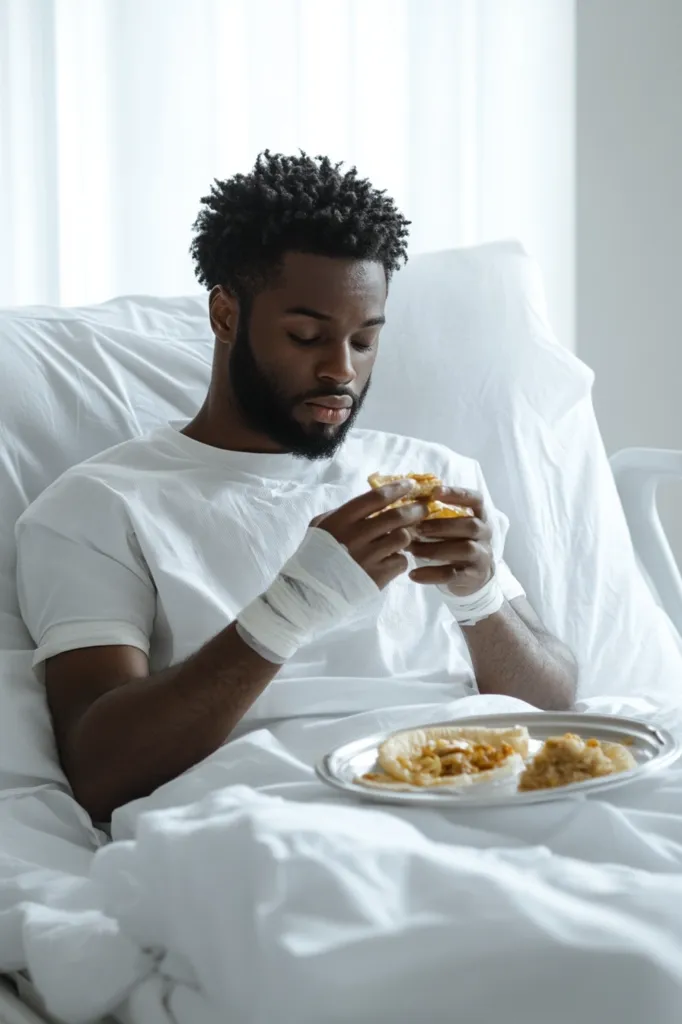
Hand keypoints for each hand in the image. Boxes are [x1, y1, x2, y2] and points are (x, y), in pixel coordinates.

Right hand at [312, 482, 428, 588]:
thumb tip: (367, 503)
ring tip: (405, 537)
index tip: (410, 484)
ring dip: (407, 536)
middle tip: (423, 509)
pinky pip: (400, 561)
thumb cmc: (314, 557)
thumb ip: (341, 513)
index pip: (376, 498)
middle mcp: (357, 535)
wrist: (310, 593)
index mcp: (342, 520)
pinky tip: (392, 560)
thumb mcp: (320, 527)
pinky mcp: (378, 576)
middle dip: (414, 510)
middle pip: (396, 516)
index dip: (397, 488)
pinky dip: (399, 559)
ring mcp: (369, 557)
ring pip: (402, 538)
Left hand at [407, 487, 493, 595]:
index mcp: (480, 516)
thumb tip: (406, 502)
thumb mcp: (452, 526)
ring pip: (464, 549)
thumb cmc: (456, 542)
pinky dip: (431, 574)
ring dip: (435, 549)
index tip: (434, 492)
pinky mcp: (473, 576)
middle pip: (471, 526)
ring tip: (412, 550)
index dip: (457, 494)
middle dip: (442, 525)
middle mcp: (485, 534)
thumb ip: (437, 514)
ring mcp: (482, 556)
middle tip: (417, 528)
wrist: (474, 577)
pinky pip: (453, 575)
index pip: (475, 499)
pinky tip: (413, 574)